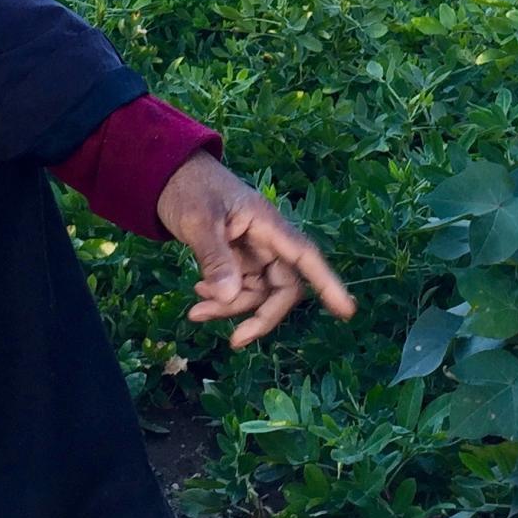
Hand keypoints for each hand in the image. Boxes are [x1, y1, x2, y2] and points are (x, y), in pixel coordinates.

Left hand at [156, 153, 355, 348]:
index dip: (327, 283)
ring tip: (196, 312)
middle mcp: (268, 241)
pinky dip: (221, 300)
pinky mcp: (238, 260)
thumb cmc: (190, 188)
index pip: (305, 256)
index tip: (346, 312)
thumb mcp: (198, 221)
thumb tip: (229, 296)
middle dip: (261, 315)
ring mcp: (254, 252)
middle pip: (283, 287)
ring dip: (231, 309)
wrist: (170, 177)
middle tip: (235, 341)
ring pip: (258, 294)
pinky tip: (199, 294)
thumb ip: (215, 258)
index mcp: (268, 224)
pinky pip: (240, 289)